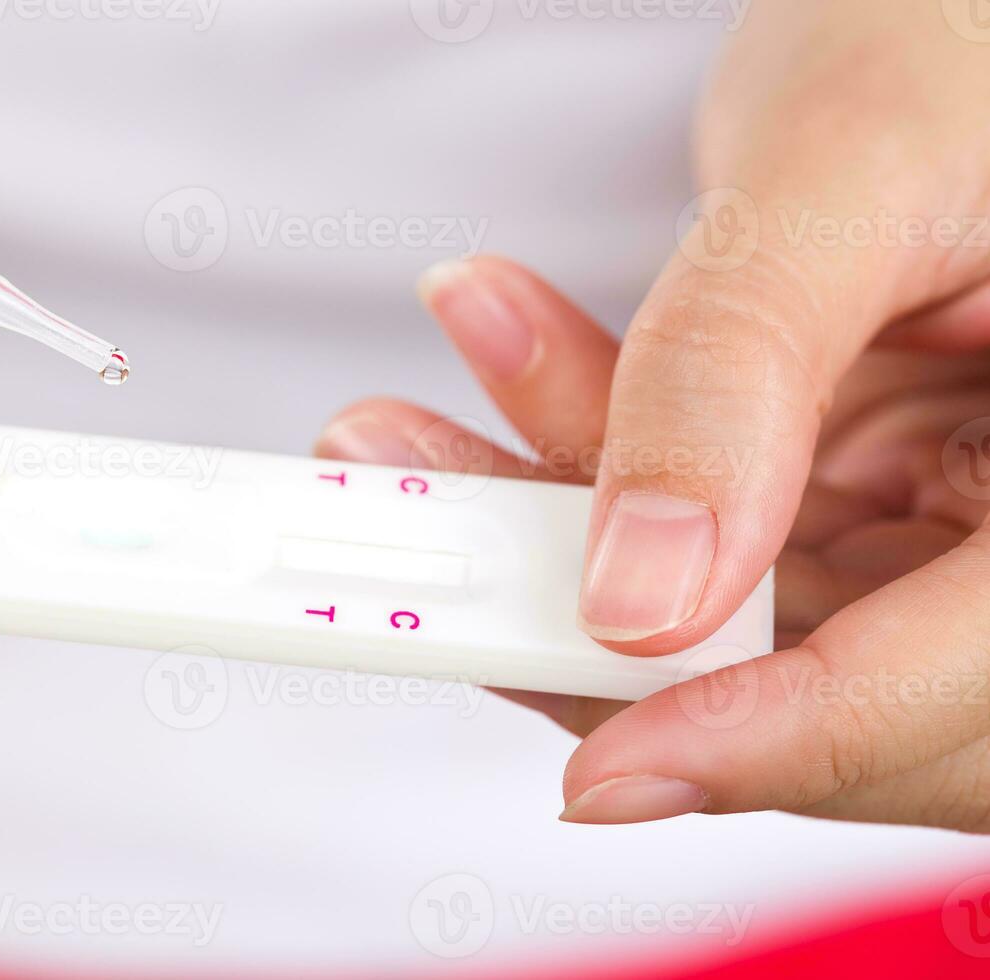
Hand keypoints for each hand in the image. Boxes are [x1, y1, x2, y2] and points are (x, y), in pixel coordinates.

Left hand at [318, 1, 989, 830]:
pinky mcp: (847, 496)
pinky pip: (694, 533)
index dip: (783, 741)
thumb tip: (637, 589)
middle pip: (831, 683)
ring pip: (727, 618)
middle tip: (445, 568)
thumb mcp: (855, 173)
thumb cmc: (956, 34)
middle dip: (608, 636)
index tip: (604, 768)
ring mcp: (940, 525)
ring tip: (404, 440)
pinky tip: (496, 358)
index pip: (969, 690)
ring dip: (552, 528)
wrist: (936, 6)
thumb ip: (740, 374)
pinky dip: (581, 461)